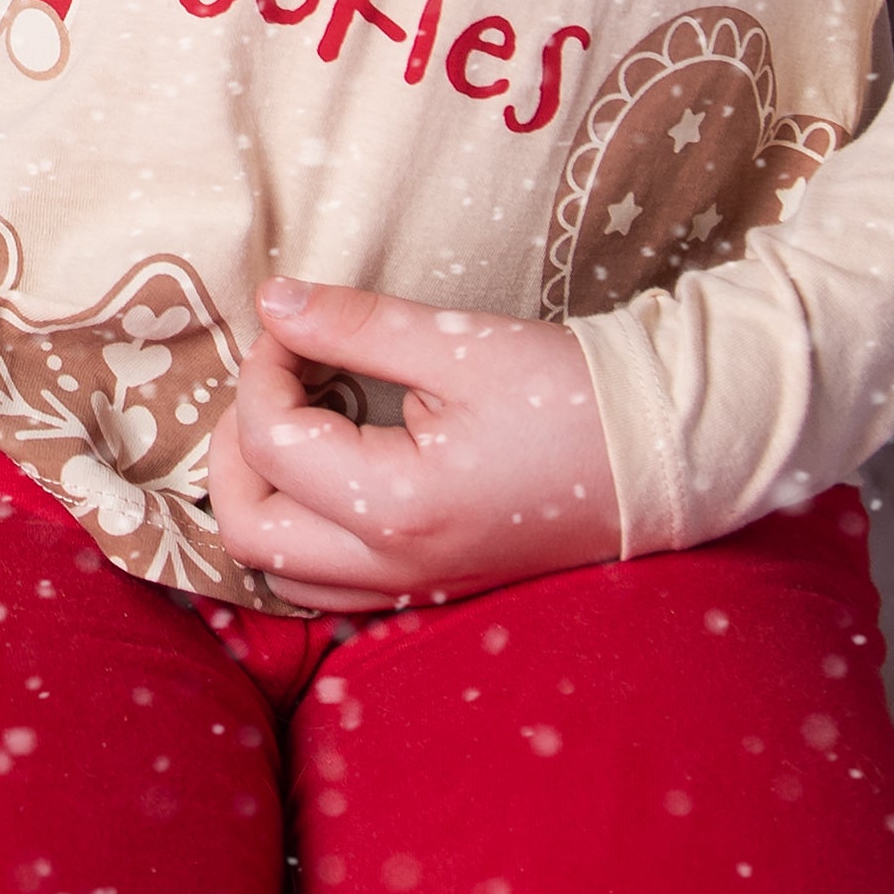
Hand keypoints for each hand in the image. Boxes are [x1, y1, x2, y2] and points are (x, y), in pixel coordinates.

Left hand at [207, 285, 623, 610]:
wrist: (658, 457)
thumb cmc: (570, 396)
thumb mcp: (459, 343)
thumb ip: (355, 324)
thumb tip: (273, 303)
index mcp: (395, 507)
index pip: (270, 440)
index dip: (262, 367)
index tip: (292, 322)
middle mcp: (391, 567)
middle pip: (247, 528)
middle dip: (235, 445)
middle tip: (273, 379)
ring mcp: (408, 590)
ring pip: (277, 571)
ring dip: (261, 496)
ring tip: (292, 424)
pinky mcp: (427, 591)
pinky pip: (323, 585)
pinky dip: (299, 533)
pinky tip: (326, 474)